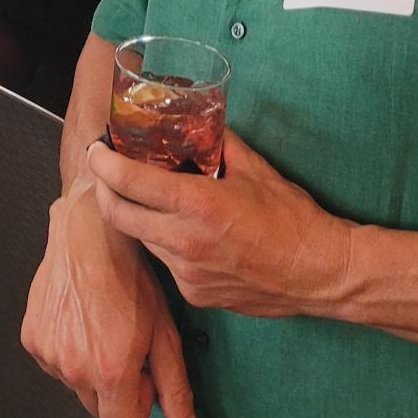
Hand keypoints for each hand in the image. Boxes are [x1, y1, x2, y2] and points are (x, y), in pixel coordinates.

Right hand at [22, 173, 200, 417]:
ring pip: (74, 383)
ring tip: (102, 325)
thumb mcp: (164, 333)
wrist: (89, 235)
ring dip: (88, 366)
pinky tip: (81, 319)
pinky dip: (67, 349)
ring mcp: (47, 352)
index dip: (137, 407)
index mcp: (109, 371)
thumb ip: (174, 389)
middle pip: (97, 407)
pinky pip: (53, 361)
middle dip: (113, 385)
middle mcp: (72, 366)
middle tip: (124, 344)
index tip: (141, 377)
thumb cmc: (129, 275)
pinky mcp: (31, 337)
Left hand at [88, 131, 354, 318]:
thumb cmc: (293, 218)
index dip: (104, 163)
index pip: (129, 180)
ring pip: (143, 239)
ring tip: (150, 199)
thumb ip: (219, 143)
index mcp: (197, 205)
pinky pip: (167, 263)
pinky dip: (168, 244)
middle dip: (105, 190)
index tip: (97, 150)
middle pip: (118, 214)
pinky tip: (187, 233)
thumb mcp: (255, 169)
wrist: (321, 273)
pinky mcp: (194, 295)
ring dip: (138, 217)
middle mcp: (184, 241)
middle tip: (107, 172)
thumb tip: (198, 122)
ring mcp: (186, 273)